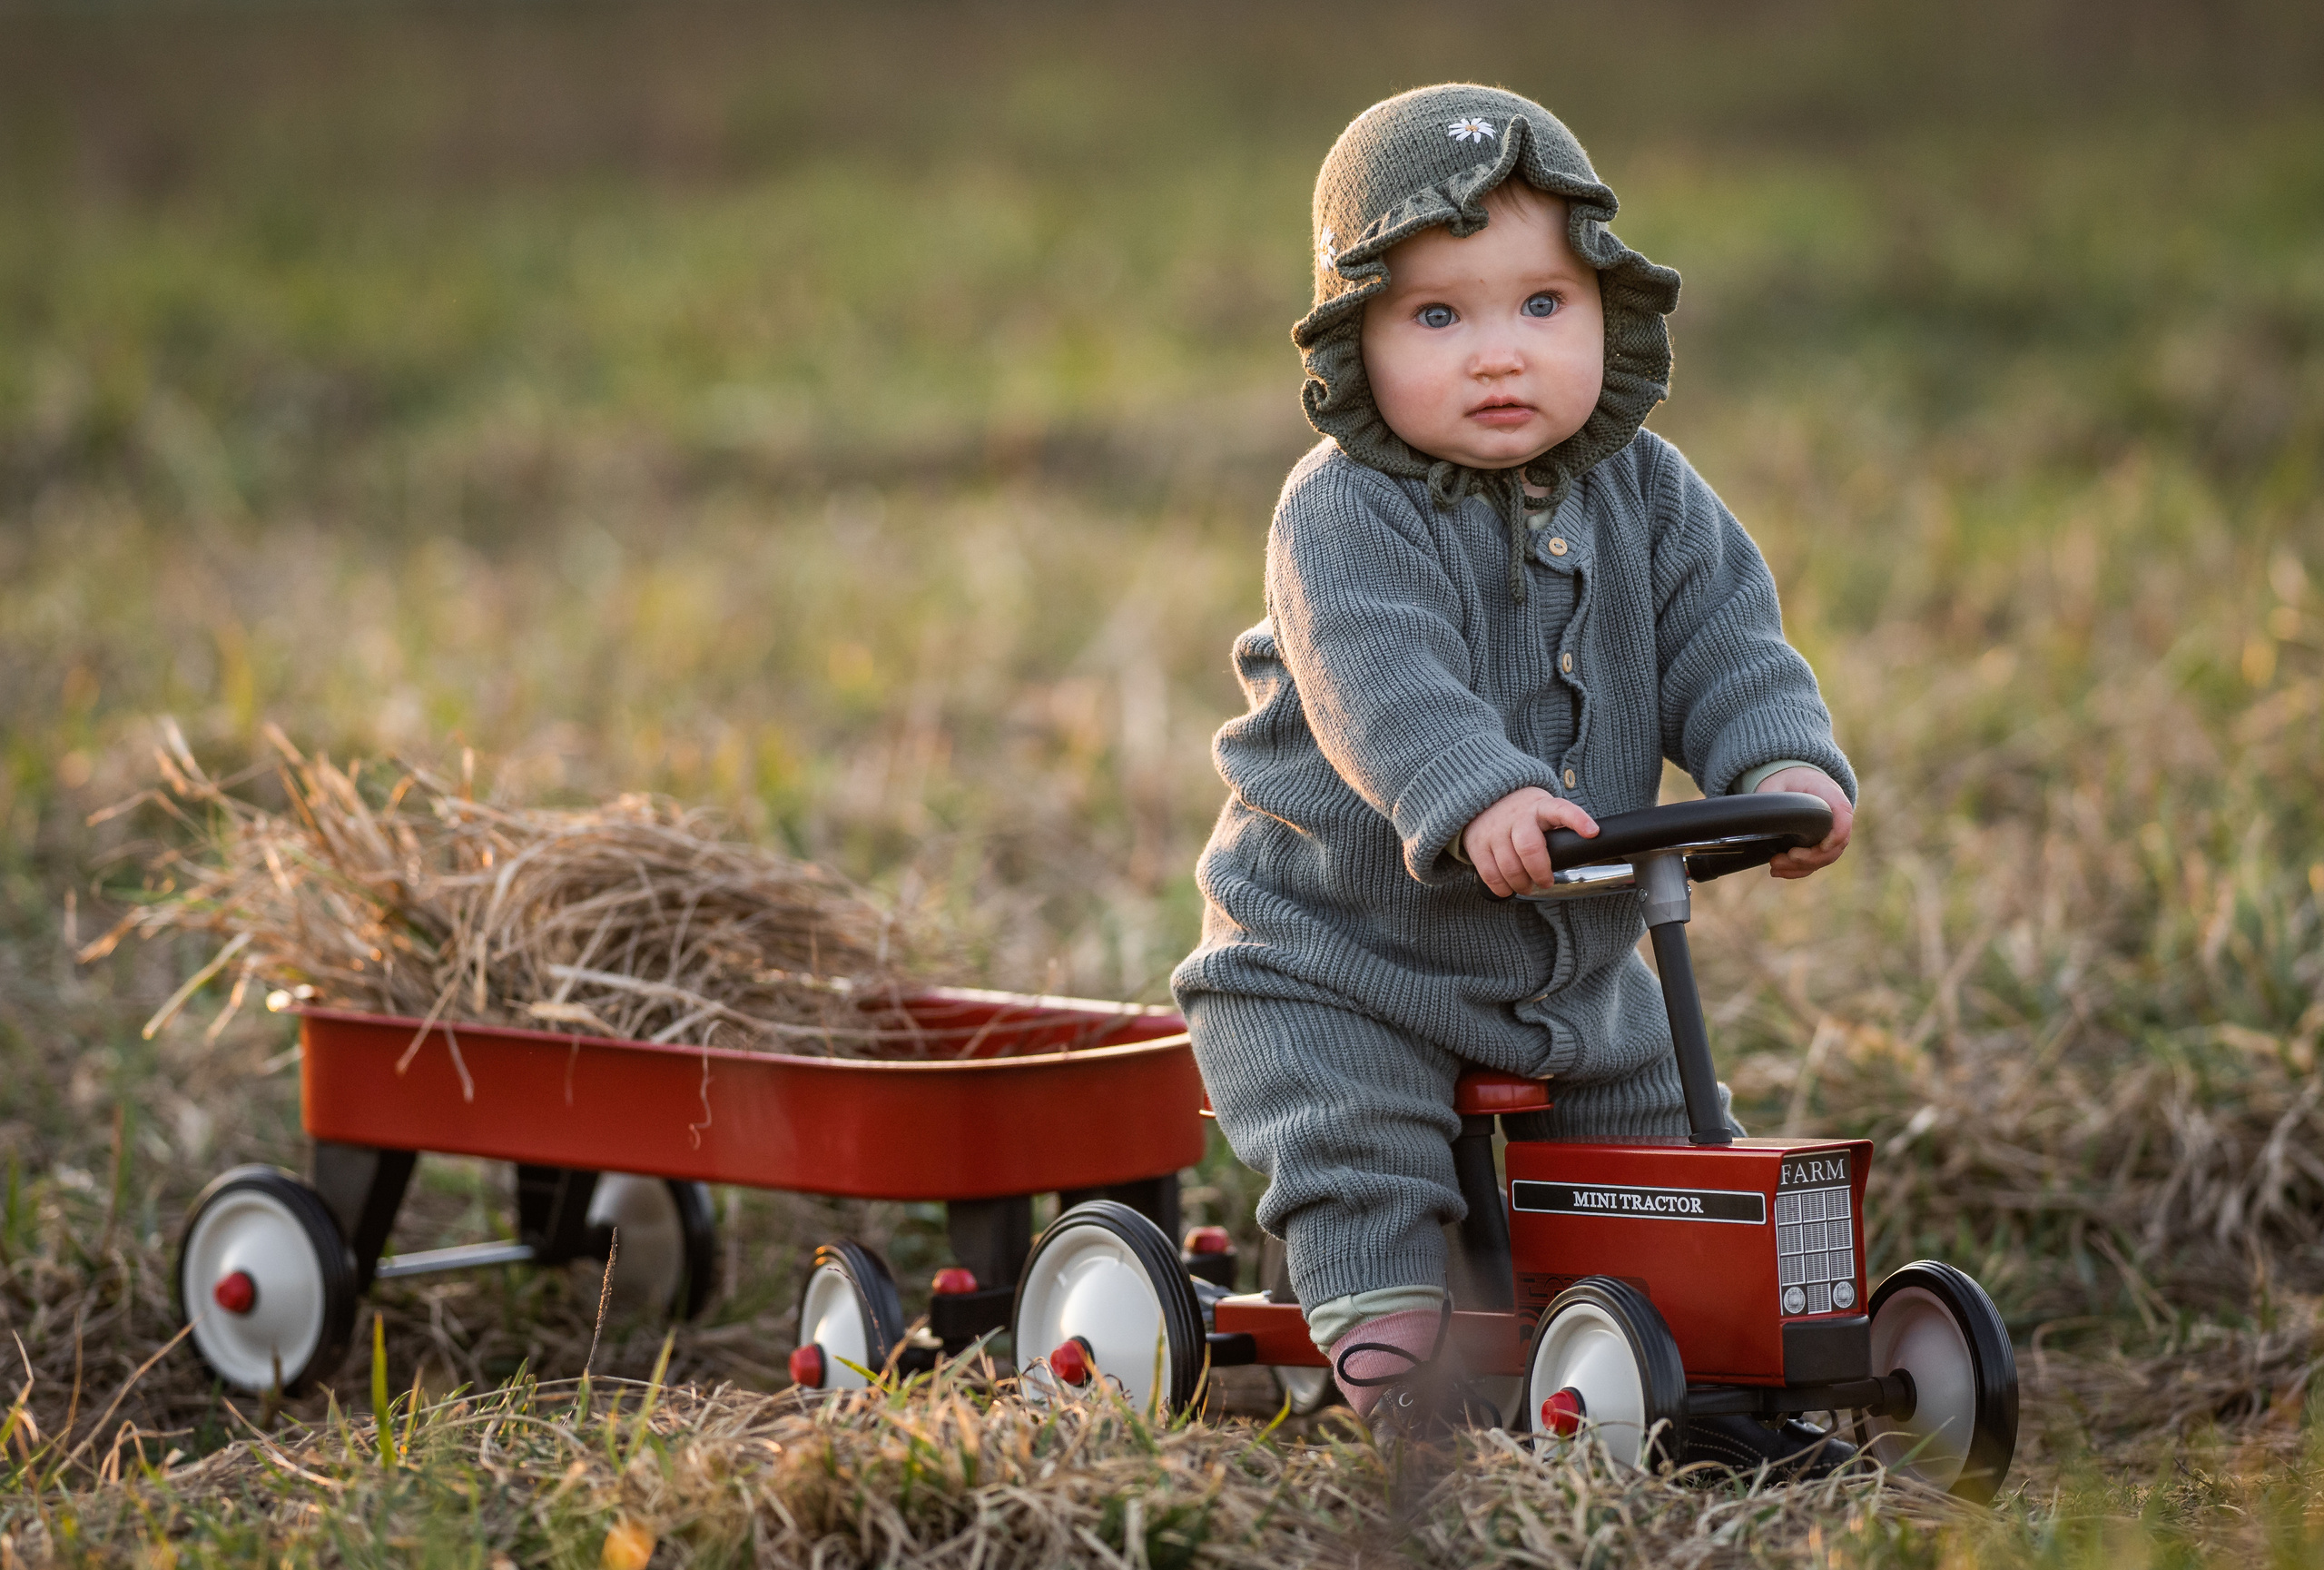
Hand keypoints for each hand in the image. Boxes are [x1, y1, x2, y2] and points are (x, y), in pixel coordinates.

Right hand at [1461, 787, 1599, 897]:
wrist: (1485, 798)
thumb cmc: (1523, 812)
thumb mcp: (1544, 809)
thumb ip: (1559, 826)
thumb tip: (1585, 848)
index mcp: (1541, 807)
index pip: (1562, 810)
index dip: (1577, 820)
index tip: (1592, 832)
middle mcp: (1517, 816)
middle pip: (1529, 847)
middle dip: (1540, 872)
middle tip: (1546, 882)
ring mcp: (1494, 829)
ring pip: (1509, 865)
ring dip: (1521, 883)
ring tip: (1527, 886)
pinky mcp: (1477, 843)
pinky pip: (1489, 872)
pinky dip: (1501, 887)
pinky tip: (1508, 888)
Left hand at [1757, 767, 1852, 878]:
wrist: (1794, 781)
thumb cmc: (1787, 780)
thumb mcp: (1776, 782)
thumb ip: (1773, 798)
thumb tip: (1761, 819)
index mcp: (1830, 794)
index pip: (1843, 814)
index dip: (1837, 833)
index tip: (1822, 846)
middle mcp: (1836, 817)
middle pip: (1836, 844)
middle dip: (1811, 857)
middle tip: (1786, 857)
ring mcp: (1831, 833)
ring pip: (1825, 858)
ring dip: (1800, 867)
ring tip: (1775, 865)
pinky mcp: (1820, 845)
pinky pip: (1815, 863)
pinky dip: (1797, 871)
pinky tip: (1778, 871)